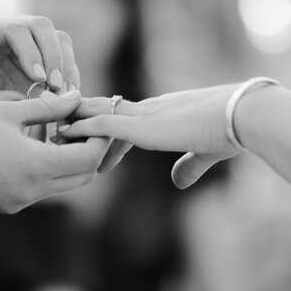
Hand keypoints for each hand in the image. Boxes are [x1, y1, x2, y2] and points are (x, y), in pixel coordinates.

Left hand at [0, 16, 77, 105]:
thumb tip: (31, 98)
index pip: (14, 30)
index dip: (31, 52)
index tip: (39, 80)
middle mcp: (10, 27)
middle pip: (41, 26)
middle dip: (53, 56)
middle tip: (56, 87)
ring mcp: (31, 37)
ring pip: (59, 38)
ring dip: (66, 66)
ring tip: (62, 96)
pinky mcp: (46, 51)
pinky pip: (66, 57)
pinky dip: (70, 76)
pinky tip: (66, 98)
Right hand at [0, 90, 108, 212]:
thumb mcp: (8, 110)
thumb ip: (49, 106)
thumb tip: (79, 97)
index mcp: (34, 166)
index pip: (88, 159)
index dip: (99, 138)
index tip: (96, 117)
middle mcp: (30, 191)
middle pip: (82, 176)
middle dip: (89, 150)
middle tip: (83, 122)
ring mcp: (18, 202)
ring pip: (63, 183)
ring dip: (69, 159)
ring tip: (60, 129)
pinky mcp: (7, 204)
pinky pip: (41, 188)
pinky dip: (48, 168)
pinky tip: (38, 143)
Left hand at [61, 85, 242, 188]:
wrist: (242, 117)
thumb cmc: (232, 132)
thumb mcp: (207, 153)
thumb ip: (190, 165)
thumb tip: (178, 182)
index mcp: (165, 113)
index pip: (127, 119)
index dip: (107, 130)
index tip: (92, 145)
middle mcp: (151, 108)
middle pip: (106, 109)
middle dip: (82, 118)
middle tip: (58, 128)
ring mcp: (145, 115)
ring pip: (98, 112)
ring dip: (74, 120)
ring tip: (49, 127)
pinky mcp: (144, 125)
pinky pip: (104, 123)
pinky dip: (83, 128)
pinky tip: (63, 132)